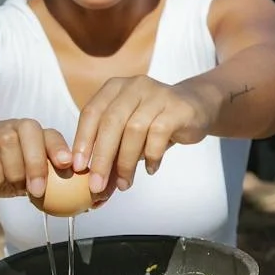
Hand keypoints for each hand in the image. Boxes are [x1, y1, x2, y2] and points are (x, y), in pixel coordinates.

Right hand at [0, 113, 72, 198]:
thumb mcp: (20, 177)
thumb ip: (41, 185)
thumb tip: (69, 206)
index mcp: (34, 135)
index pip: (52, 136)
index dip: (60, 149)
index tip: (67, 166)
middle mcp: (18, 129)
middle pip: (33, 135)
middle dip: (37, 165)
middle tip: (38, 191)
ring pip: (11, 144)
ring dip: (13, 172)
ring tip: (10, 184)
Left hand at [70, 76, 221, 194]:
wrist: (196, 107)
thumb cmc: (154, 122)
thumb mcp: (129, 132)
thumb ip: (112, 153)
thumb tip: (97, 187)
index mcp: (114, 88)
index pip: (91, 113)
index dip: (82, 140)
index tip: (78, 167)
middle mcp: (134, 86)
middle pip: (111, 122)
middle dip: (102, 157)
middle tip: (97, 185)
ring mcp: (157, 95)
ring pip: (134, 130)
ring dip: (127, 162)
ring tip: (125, 184)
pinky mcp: (176, 108)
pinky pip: (159, 134)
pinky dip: (152, 156)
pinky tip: (151, 169)